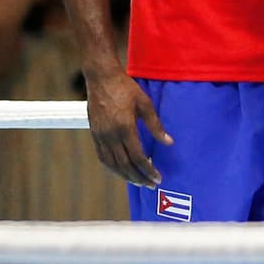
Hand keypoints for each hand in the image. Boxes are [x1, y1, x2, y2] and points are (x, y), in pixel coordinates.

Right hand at [85, 67, 172, 186]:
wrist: (101, 77)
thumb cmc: (125, 88)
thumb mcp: (145, 104)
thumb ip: (156, 126)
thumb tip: (169, 143)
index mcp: (125, 128)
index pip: (138, 157)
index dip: (148, 170)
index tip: (158, 178)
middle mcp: (110, 135)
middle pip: (125, 165)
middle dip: (139, 178)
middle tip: (151, 185)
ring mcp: (100, 135)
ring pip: (112, 164)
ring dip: (125, 176)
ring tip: (138, 182)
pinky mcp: (94, 133)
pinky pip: (102, 156)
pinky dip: (112, 167)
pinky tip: (120, 171)